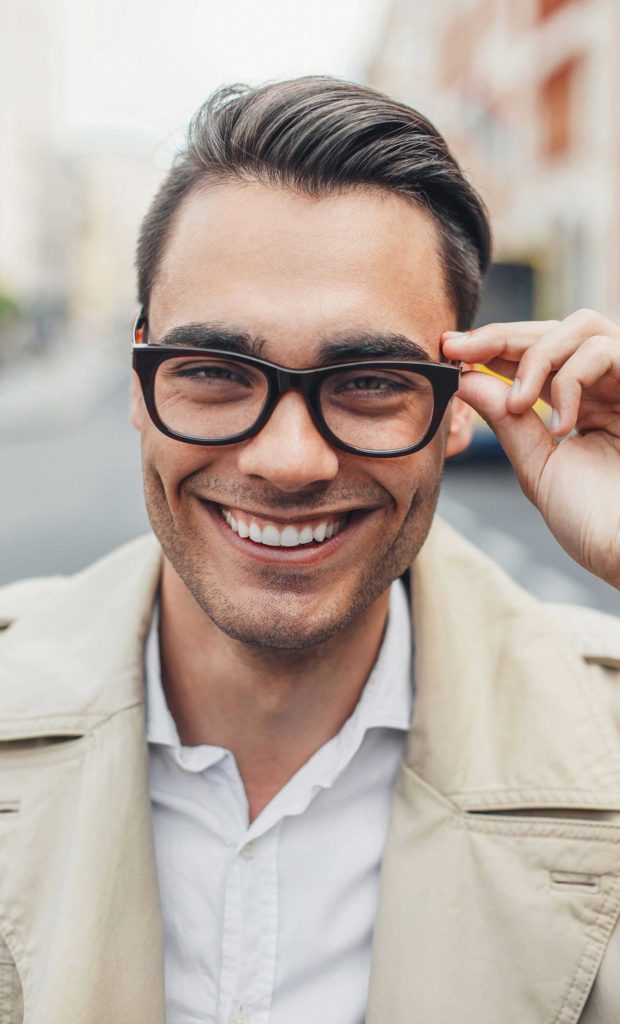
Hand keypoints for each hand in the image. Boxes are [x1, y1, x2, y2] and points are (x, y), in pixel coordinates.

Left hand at [442, 309, 619, 589]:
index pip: (536, 355)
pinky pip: (605, 350)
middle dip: (500, 335)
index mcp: (585, 404)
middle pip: (555, 328)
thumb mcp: (539, 467)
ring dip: (537, 357)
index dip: (492, 345)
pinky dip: (569, 380)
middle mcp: (610, 386)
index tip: (448, 348)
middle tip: (457, 349)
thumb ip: (507, 422)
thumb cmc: (595, 522)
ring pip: (582, 326)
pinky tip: (560, 425)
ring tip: (518, 405)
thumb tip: (466, 379)